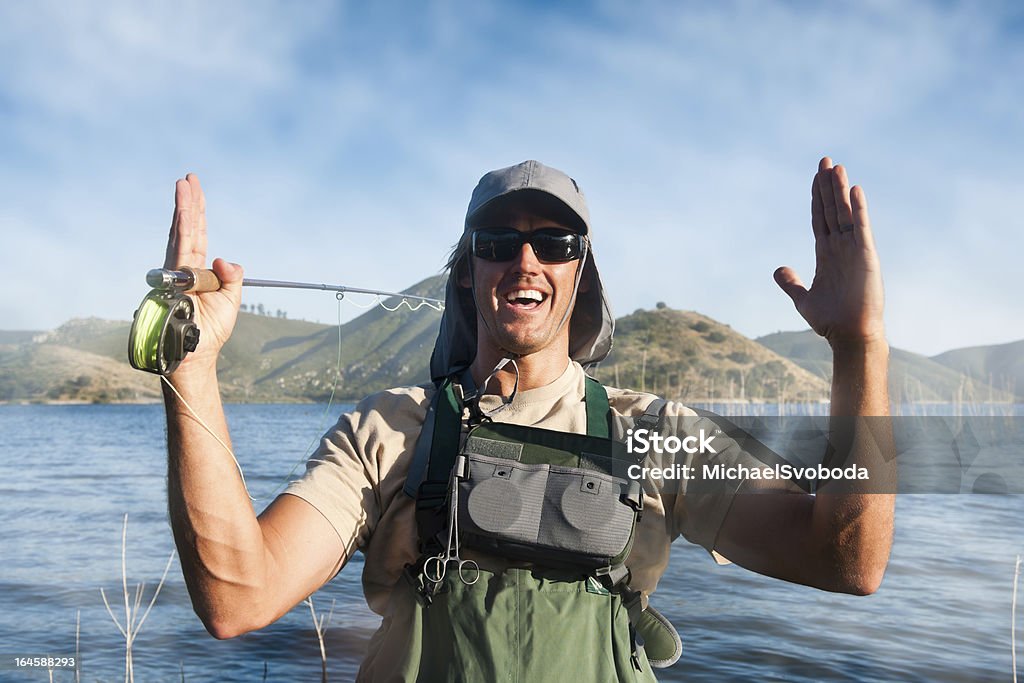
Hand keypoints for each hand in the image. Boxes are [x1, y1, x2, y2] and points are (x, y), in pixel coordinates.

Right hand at [163, 173, 242, 373]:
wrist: (195, 353)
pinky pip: (177, 254)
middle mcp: (183, 268)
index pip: (199, 236)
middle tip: (189, 178)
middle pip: (187, 230)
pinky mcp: (170, 282)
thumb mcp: (232, 299)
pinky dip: (181, 234)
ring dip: (182, 210)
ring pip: (180, 235)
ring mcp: (174, 274)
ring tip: (183, 186)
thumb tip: (225, 259)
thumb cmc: (211, 330)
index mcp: (198, 271)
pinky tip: (185, 215)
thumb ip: (233, 277)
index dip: (199, 214)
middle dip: (189, 203)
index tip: (196, 190)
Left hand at [774, 157, 884, 346]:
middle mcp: (840, 247)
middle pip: (832, 209)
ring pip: (845, 213)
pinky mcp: (866, 256)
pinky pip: (861, 228)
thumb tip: (779, 270)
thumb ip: (791, 283)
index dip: (817, 198)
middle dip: (827, 186)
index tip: (815, 176)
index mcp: (826, 254)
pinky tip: (854, 189)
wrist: (850, 334)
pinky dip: (859, 209)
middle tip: (824, 160)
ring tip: (835, 166)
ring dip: (840, 190)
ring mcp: (854, 250)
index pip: (820, 218)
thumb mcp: (803, 299)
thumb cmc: (831, 320)